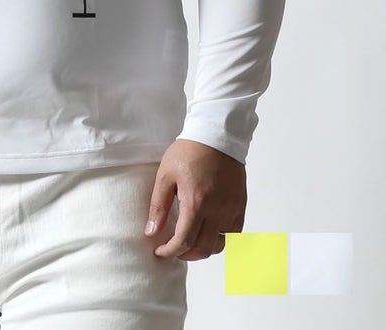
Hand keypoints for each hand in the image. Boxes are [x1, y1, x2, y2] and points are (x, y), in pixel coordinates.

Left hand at [144, 139, 245, 260]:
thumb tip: (151, 232)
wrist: (216, 136)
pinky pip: (233, 234)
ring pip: (220, 245)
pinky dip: (220, 240)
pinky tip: (207, 232)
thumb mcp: (166, 175)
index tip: (160, 251)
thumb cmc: (189, 152)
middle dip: (185, 254)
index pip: (184, 241)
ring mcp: (231, 210)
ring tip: (189, 242)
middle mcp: (217, 210)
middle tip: (173, 249)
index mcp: (196, 202)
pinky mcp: (240, 206)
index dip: (170, 252)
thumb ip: (159, 206)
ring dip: (203, 250)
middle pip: (203, 249)